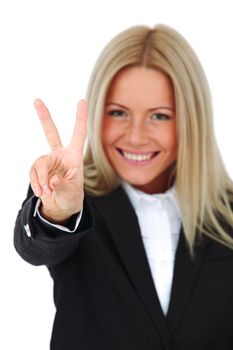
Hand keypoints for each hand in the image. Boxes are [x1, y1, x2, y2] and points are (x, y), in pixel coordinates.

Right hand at [30, 98, 87, 222]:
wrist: (60, 207)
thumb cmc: (71, 197)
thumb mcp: (70, 193)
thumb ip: (62, 186)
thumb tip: (52, 180)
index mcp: (74, 156)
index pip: (78, 134)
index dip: (80, 118)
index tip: (82, 101)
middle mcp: (60, 154)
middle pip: (51, 133)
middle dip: (44, 117)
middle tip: (37, 100)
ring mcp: (48, 160)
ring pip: (39, 163)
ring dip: (41, 180)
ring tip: (47, 192)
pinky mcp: (38, 168)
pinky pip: (33, 172)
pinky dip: (35, 183)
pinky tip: (42, 192)